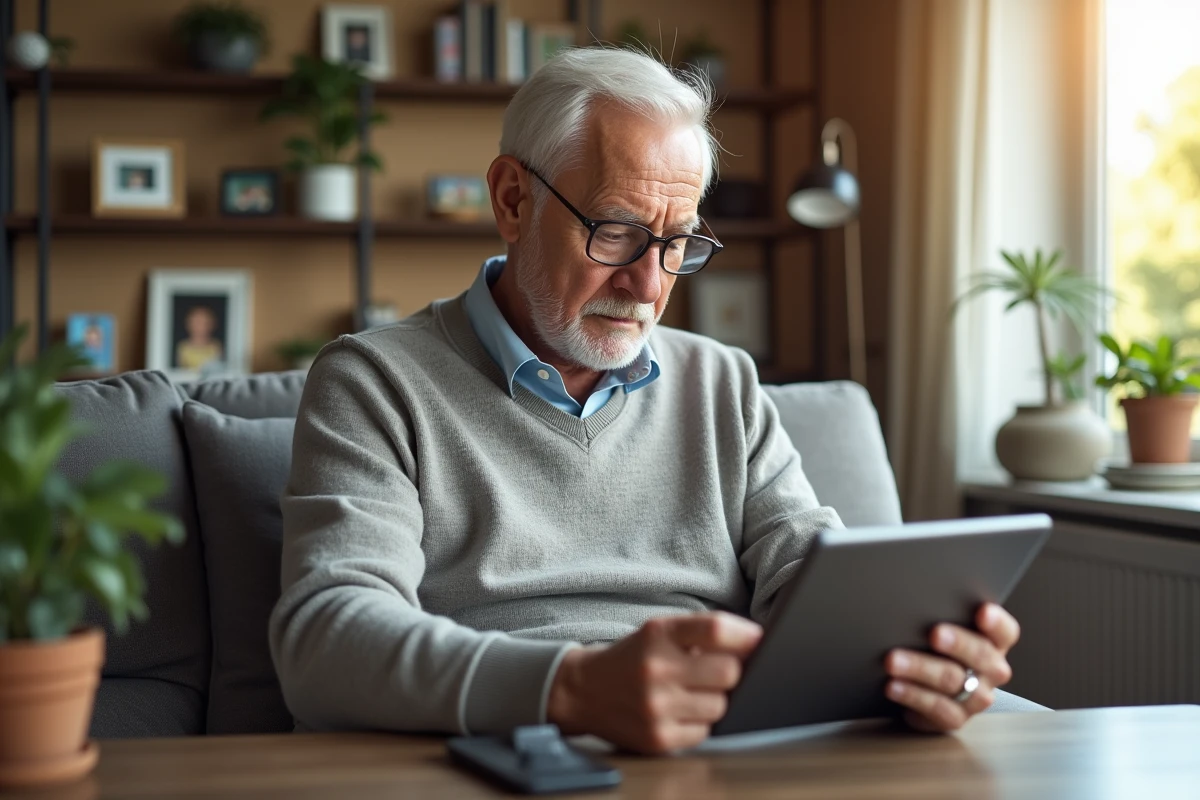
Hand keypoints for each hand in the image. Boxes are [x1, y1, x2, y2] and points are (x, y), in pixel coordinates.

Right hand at [546, 612, 761, 753]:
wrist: (583, 691)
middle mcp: (656, 669)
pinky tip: (680, 711)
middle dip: (731, 671)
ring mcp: (656, 707)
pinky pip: (704, 731)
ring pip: (721, 705)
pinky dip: (699, 721)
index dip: (746, 635)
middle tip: (718, 670)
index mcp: (658, 634)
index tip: (757, 640)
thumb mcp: (659, 631)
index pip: (716, 629)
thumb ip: (702, 632)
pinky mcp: (657, 738)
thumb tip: (755, 644)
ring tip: (692, 692)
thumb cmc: (632, 658)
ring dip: (715, 699)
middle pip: (728, 672)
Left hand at [883, 602, 1019, 732]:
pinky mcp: (955, 718)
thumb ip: (939, 614)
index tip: (982, 611)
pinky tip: (892, 686)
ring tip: (892, 660)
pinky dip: (912, 694)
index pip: (1005, 631)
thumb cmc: (934, 648)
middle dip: (957, 643)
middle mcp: (991, 670)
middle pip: (981, 654)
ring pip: (952, 680)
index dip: (996, 622)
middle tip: (934, 634)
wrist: (926, 689)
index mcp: (994, 643)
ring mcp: (976, 697)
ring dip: (920, 668)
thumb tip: (914, 597)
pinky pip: (936, 707)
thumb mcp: (941, 628)